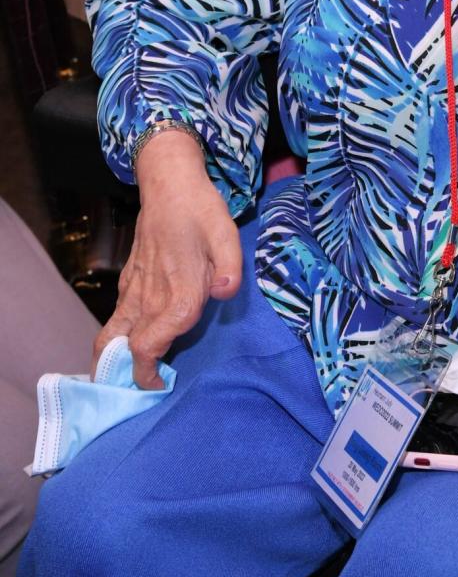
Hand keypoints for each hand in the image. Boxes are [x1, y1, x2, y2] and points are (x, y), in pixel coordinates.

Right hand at [93, 133, 241, 388]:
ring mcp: (134, 289)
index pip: (149, 348)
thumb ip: (229, 267)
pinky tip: (127, 347)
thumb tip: (223, 292)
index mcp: (174, 294)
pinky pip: (115, 318)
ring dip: (110, 362)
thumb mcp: (226, 234)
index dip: (149, 373)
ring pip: (109, 336)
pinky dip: (114, 339)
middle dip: (128, 377)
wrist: (169, 184)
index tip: (161, 385)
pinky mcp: (129, 280)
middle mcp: (149, 298)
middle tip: (143, 391)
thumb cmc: (201, 210)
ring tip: (119, 382)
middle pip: (124, 351)